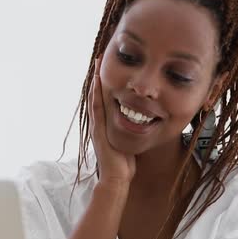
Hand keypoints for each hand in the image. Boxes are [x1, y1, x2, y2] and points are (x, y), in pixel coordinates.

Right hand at [88, 58, 135, 187]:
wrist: (116, 179)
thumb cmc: (124, 164)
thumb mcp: (128, 143)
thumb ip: (131, 133)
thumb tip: (141, 125)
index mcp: (106, 125)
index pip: (104, 100)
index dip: (104, 84)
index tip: (106, 68)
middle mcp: (99, 124)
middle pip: (97, 95)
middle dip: (98, 77)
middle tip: (99, 59)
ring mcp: (97, 126)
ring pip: (95, 98)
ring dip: (96, 81)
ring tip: (97, 65)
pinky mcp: (98, 131)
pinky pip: (97, 109)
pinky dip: (96, 95)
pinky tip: (97, 83)